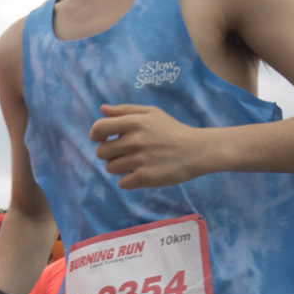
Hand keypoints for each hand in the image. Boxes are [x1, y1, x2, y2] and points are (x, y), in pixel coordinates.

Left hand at [89, 104, 207, 189]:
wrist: (197, 150)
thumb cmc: (173, 130)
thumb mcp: (151, 113)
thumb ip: (125, 110)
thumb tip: (103, 109)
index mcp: (134, 122)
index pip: (98, 129)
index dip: (96, 135)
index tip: (105, 139)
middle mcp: (134, 140)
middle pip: (101, 152)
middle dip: (110, 154)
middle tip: (126, 153)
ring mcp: (139, 160)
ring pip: (110, 169)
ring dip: (119, 167)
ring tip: (136, 163)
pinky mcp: (145, 178)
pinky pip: (122, 183)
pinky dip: (128, 181)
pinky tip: (140, 174)